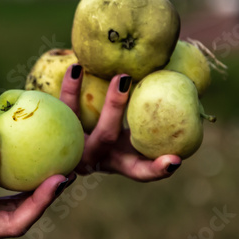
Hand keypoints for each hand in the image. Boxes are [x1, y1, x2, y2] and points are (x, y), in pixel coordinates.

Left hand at [59, 64, 181, 181]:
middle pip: (104, 135)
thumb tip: (184, 84)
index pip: (141, 172)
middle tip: (123, 78)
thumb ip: (151, 122)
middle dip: (113, 107)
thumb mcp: (133, 139)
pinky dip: (64, 88)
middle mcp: (95, 157)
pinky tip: (71, 66)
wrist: (69, 149)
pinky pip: (57, 109)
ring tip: (76, 67)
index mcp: (119, 162)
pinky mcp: (54, 133)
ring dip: (73, 94)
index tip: (175, 160)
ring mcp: (72, 146)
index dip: (158, 169)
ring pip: (71, 119)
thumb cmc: (115, 137)